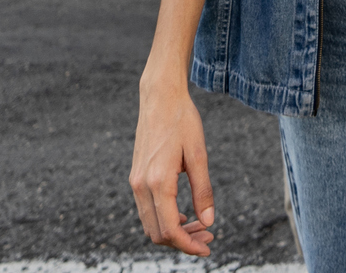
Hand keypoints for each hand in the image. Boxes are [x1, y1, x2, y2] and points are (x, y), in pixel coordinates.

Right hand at [129, 83, 215, 255]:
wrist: (159, 98)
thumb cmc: (182, 121)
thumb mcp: (199, 154)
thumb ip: (203, 190)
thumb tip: (209, 221)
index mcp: (157, 182)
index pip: (170, 229)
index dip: (188, 245)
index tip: (207, 248)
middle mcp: (141, 186)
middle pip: (158, 232)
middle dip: (183, 241)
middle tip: (209, 236)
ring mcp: (135, 182)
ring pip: (151, 223)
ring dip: (174, 231)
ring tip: (201, 226)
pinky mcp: (136, 178)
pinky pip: (147, 210)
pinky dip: (165, 218)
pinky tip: (185, 214)